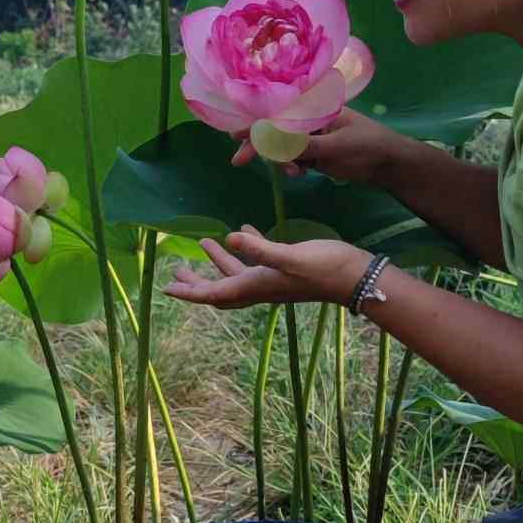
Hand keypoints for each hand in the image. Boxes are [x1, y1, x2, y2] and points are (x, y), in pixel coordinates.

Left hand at [162, 224, 370, 310]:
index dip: (190, 291)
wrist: (355, 276)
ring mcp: (274, 278)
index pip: (215, 293)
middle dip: (198, 281)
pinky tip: (244, 229)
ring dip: (219, 261)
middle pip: (221, 289)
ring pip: (238, 273)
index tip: (166, 287)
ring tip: (204, 243)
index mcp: (257, 286)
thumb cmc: (324, 267)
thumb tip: (229, 236)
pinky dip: (246, 248)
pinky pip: (258, 260)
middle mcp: (261, 286)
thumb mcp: (290, 256)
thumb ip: (259, 248)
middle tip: (177, 271)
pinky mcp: (287, 267)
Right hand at [228, 108, 406, 186]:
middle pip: (276, 128)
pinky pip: (294, 157)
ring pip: (283, 146)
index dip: (255, 121)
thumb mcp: (334, 147)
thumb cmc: (368, 148)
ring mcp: (313, 135)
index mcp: (317, 107)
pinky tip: (299, 174)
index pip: (279, 111)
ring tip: (294, 173)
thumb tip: (268, 141)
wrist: (393, 165)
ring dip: (280, 159)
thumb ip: (300, 145)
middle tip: (239, 161)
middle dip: (259, 144)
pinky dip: (292, 165)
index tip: (235, 134)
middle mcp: (311, 118)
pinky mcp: (317, 152)